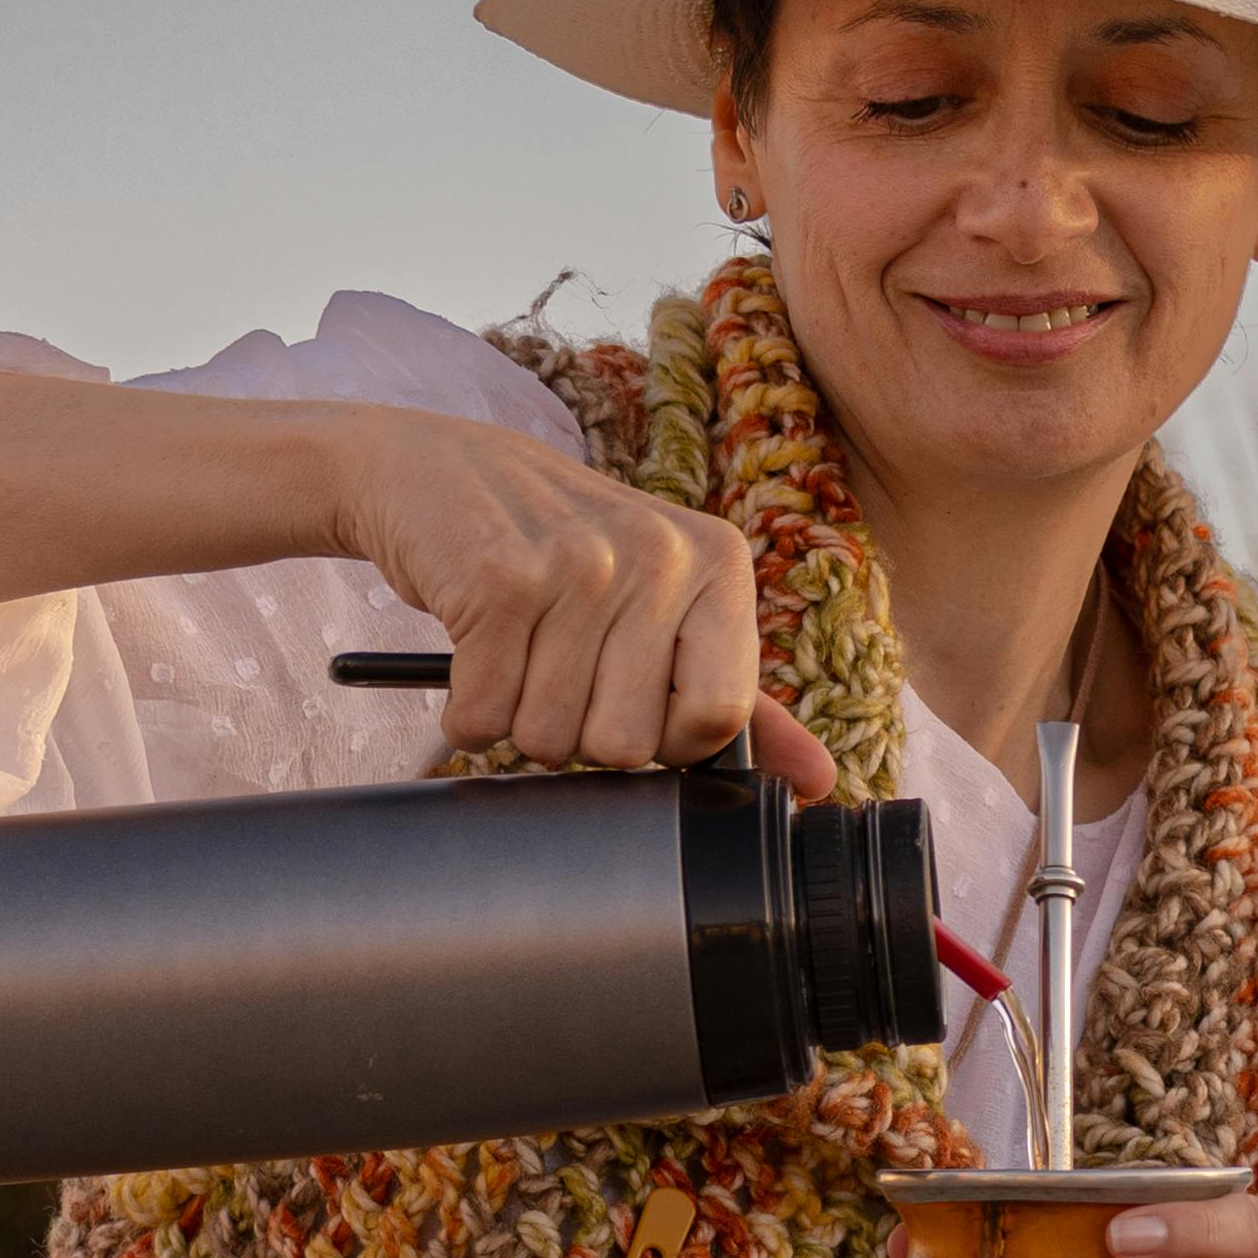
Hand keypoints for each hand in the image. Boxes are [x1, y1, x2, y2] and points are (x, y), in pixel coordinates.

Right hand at [329, 410, 833, 793]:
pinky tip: (477, 649)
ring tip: (516, 651)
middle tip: (558, 663)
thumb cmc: (562, 550)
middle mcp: (659, 556)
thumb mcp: (666, 602)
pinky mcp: (497, 580)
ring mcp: (578, 564)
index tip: (632, 697)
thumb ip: (738, 697)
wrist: (436, 473)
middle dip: (577, 732)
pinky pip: (483, 715)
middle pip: (625, 744)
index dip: (665, 738)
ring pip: (547, 738)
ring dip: (515, 719)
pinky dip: (466, 708)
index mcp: (719, 564)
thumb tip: (820, 783)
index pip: (720, 718)